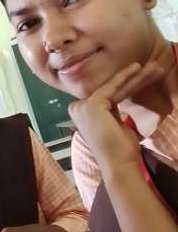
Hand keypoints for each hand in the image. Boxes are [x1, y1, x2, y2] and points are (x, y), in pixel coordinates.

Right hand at [68, 61, 163, 176]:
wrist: (118, 164)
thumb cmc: (120, 149)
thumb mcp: (115, 123)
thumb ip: (112, 109)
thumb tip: (118, 95)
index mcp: (82, 112)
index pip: (107, 94)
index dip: (127, 84)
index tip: (145, 76)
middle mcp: (78, 107)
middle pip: (111, 89)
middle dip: (134, 78)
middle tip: (153, 68)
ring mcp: (83, 106)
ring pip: (115, 87)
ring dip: (137, 76)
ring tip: (154, 67)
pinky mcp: (92, 105)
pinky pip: (114, 88)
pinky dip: (127, 77)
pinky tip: (139, 68)